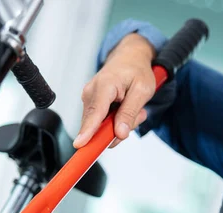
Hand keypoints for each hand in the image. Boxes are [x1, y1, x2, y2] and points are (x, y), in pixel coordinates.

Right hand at [74, 34, 156, 148]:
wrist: (129, 58)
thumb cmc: (137, 71)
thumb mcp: (142, 91)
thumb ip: (130, 113)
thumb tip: (119, 133)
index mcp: (105, 85)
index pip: (95, 113)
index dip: (88, 131)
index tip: (80, 145)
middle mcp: (91, 92)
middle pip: (97, 125)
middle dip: (118, 128)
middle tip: (138, 114)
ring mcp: (88, 98)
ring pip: (101, 126)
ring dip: (120, 123)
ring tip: (132, 107)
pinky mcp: (90, 104)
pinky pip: (101, 123)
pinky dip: (116, 120)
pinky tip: (124, 108)